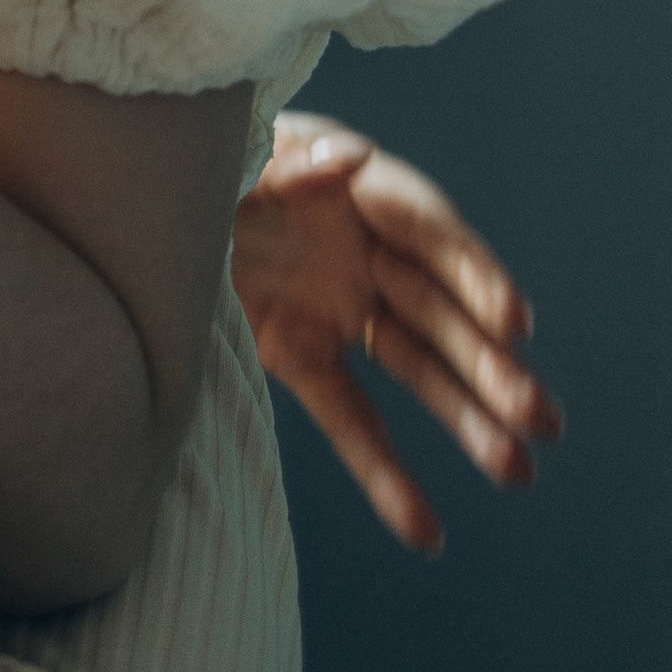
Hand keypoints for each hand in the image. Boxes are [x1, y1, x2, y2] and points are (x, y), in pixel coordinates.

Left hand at [231, 112, 564, 553]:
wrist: (130, 194)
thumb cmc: (196, 148)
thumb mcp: (237, 142)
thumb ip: (291, 156)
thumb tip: (352, 158)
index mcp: (353, 185)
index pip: (429, 228)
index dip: (475, 273)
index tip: (514, 323)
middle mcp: (361, 246)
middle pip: (436, 307)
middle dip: (488, 364)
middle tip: (540, 421)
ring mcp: (334, 303)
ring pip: (413, 366)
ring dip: (466, 419)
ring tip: (517, 472)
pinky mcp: (298, 352)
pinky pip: (348, 414)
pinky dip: (383, 470)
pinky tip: (424, 529)